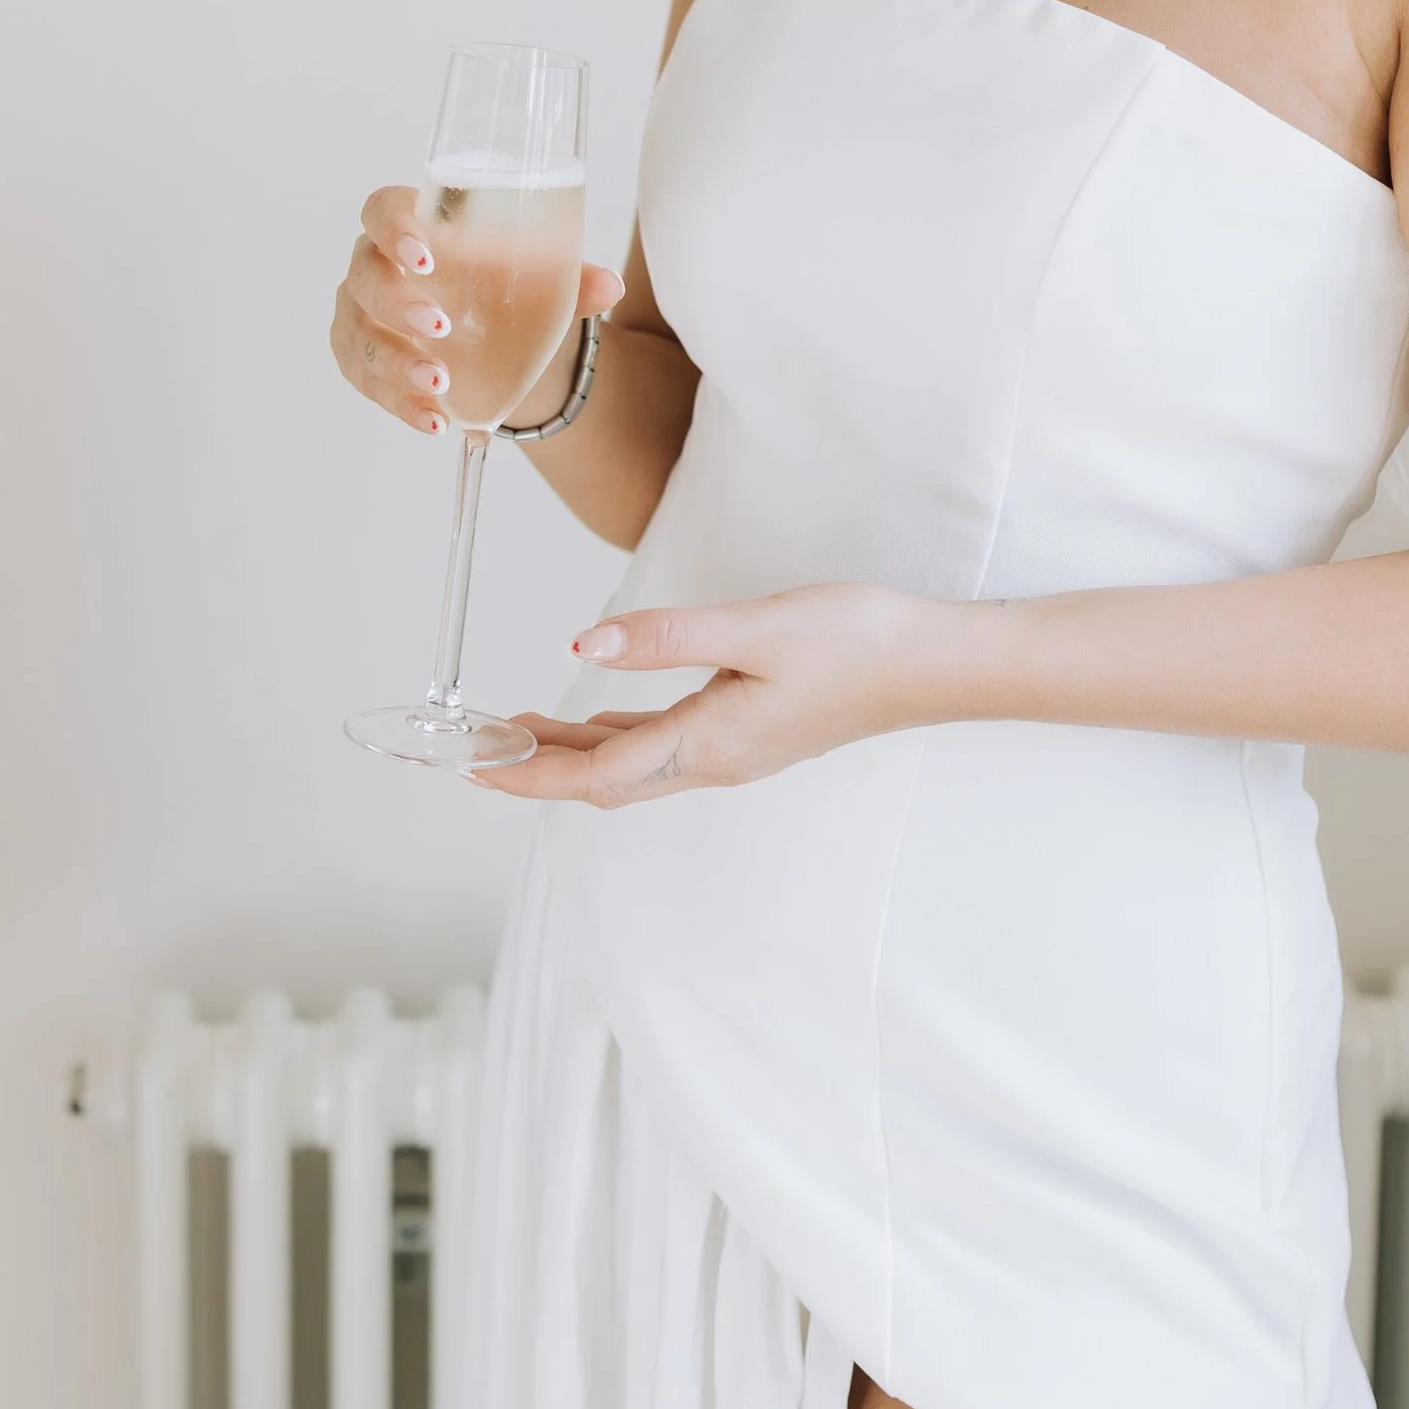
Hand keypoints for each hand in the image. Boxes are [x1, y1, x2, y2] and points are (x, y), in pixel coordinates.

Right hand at [329, 184, 623, 435]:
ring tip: (440, 386)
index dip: (394, 228)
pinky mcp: (359, 359)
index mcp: (411, 225)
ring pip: (358, 336)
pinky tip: (434, 421)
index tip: (424, 256)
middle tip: (440, 328)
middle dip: (397, 304)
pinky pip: (366, 382)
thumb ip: (571, 279)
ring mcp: (360, 314)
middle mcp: (373, 265)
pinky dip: (399, 405)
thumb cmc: (503, 284)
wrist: (494, 334)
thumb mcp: (537, 279)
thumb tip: (612, 286)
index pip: (383, 208)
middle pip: (365, 276)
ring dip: (396, 365)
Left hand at [473, 582, 958, 805]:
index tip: (476, 764)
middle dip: (539, 769)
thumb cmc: (856, 643)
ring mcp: (736, 752)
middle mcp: (716, 761)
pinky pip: (664, 748)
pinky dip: (617, 738)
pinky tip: (604, 715)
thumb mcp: (756, 628)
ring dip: (574, 753)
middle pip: (606, 780)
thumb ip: (667, 639)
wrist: (932, 665)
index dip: (531, 772)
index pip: (597, 774)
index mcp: (710, 743)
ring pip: (634, 766)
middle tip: (478, 750)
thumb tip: (583, 649)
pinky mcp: (751, 734)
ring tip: (522, 731)